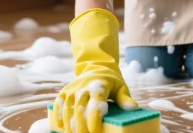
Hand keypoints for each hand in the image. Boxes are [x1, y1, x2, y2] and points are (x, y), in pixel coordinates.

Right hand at [52, 8, 137, 132]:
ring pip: (68, 109)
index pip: (95, 104)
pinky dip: (58, 117)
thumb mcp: (121, 87)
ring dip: (70, 124)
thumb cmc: (111, 81)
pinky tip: (62, 127)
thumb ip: (125, 98)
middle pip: (80, 109)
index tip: (96, 131)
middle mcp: (83, 87)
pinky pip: (58, 105)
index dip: (94, 119)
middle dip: (82, 126)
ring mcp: (72, 89)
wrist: (96, 66)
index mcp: (99, 85)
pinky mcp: (64, 91)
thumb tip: (134, 108)